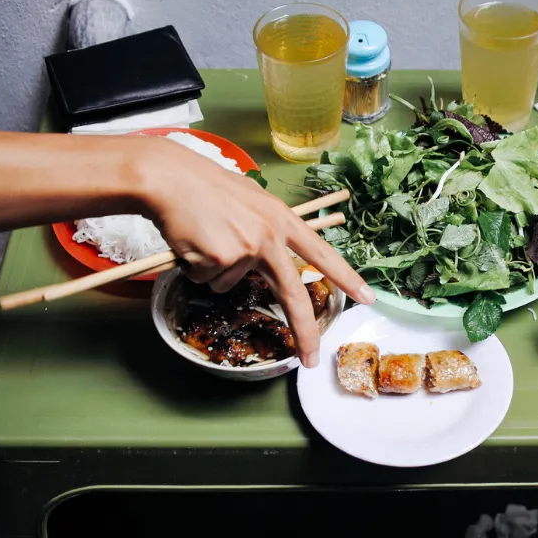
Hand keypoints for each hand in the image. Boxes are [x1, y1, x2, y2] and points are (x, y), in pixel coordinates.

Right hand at [139, 139, 374, 368]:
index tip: (367, 298)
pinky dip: (196, 267)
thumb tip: (266, 257)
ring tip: (204, 237)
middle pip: (292, 294)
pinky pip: (207, 280)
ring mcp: (247, 249)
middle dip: (304, 332)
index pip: (322, 254)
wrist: (170, 178)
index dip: (345, 278)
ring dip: (214, 269)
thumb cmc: (206, 187)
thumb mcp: (251, 201)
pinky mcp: (221, 259)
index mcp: (282, 220)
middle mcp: (270, 236)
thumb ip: (266, 228)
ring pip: (231, 285)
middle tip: (311, 359)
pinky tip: (192, 242)